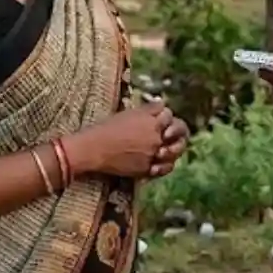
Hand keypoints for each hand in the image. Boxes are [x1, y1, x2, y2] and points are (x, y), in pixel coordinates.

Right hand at [66, 102, 183, 179]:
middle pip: (179, 129)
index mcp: (150, 119)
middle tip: (172, 133)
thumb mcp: (128, 113)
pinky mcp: (147, 168)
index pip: (168, 114)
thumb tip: (161, 103)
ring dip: (175, 148)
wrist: (92, 149)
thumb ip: (147, 110)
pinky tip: (162, 161)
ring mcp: (153, 152)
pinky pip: (166, 167)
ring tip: (169, 148)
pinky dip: (167, 164)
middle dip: (178, 130)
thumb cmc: (106, 129)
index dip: (165, 117)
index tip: (162, 119)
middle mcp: (155, 135)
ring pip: (176, 149)